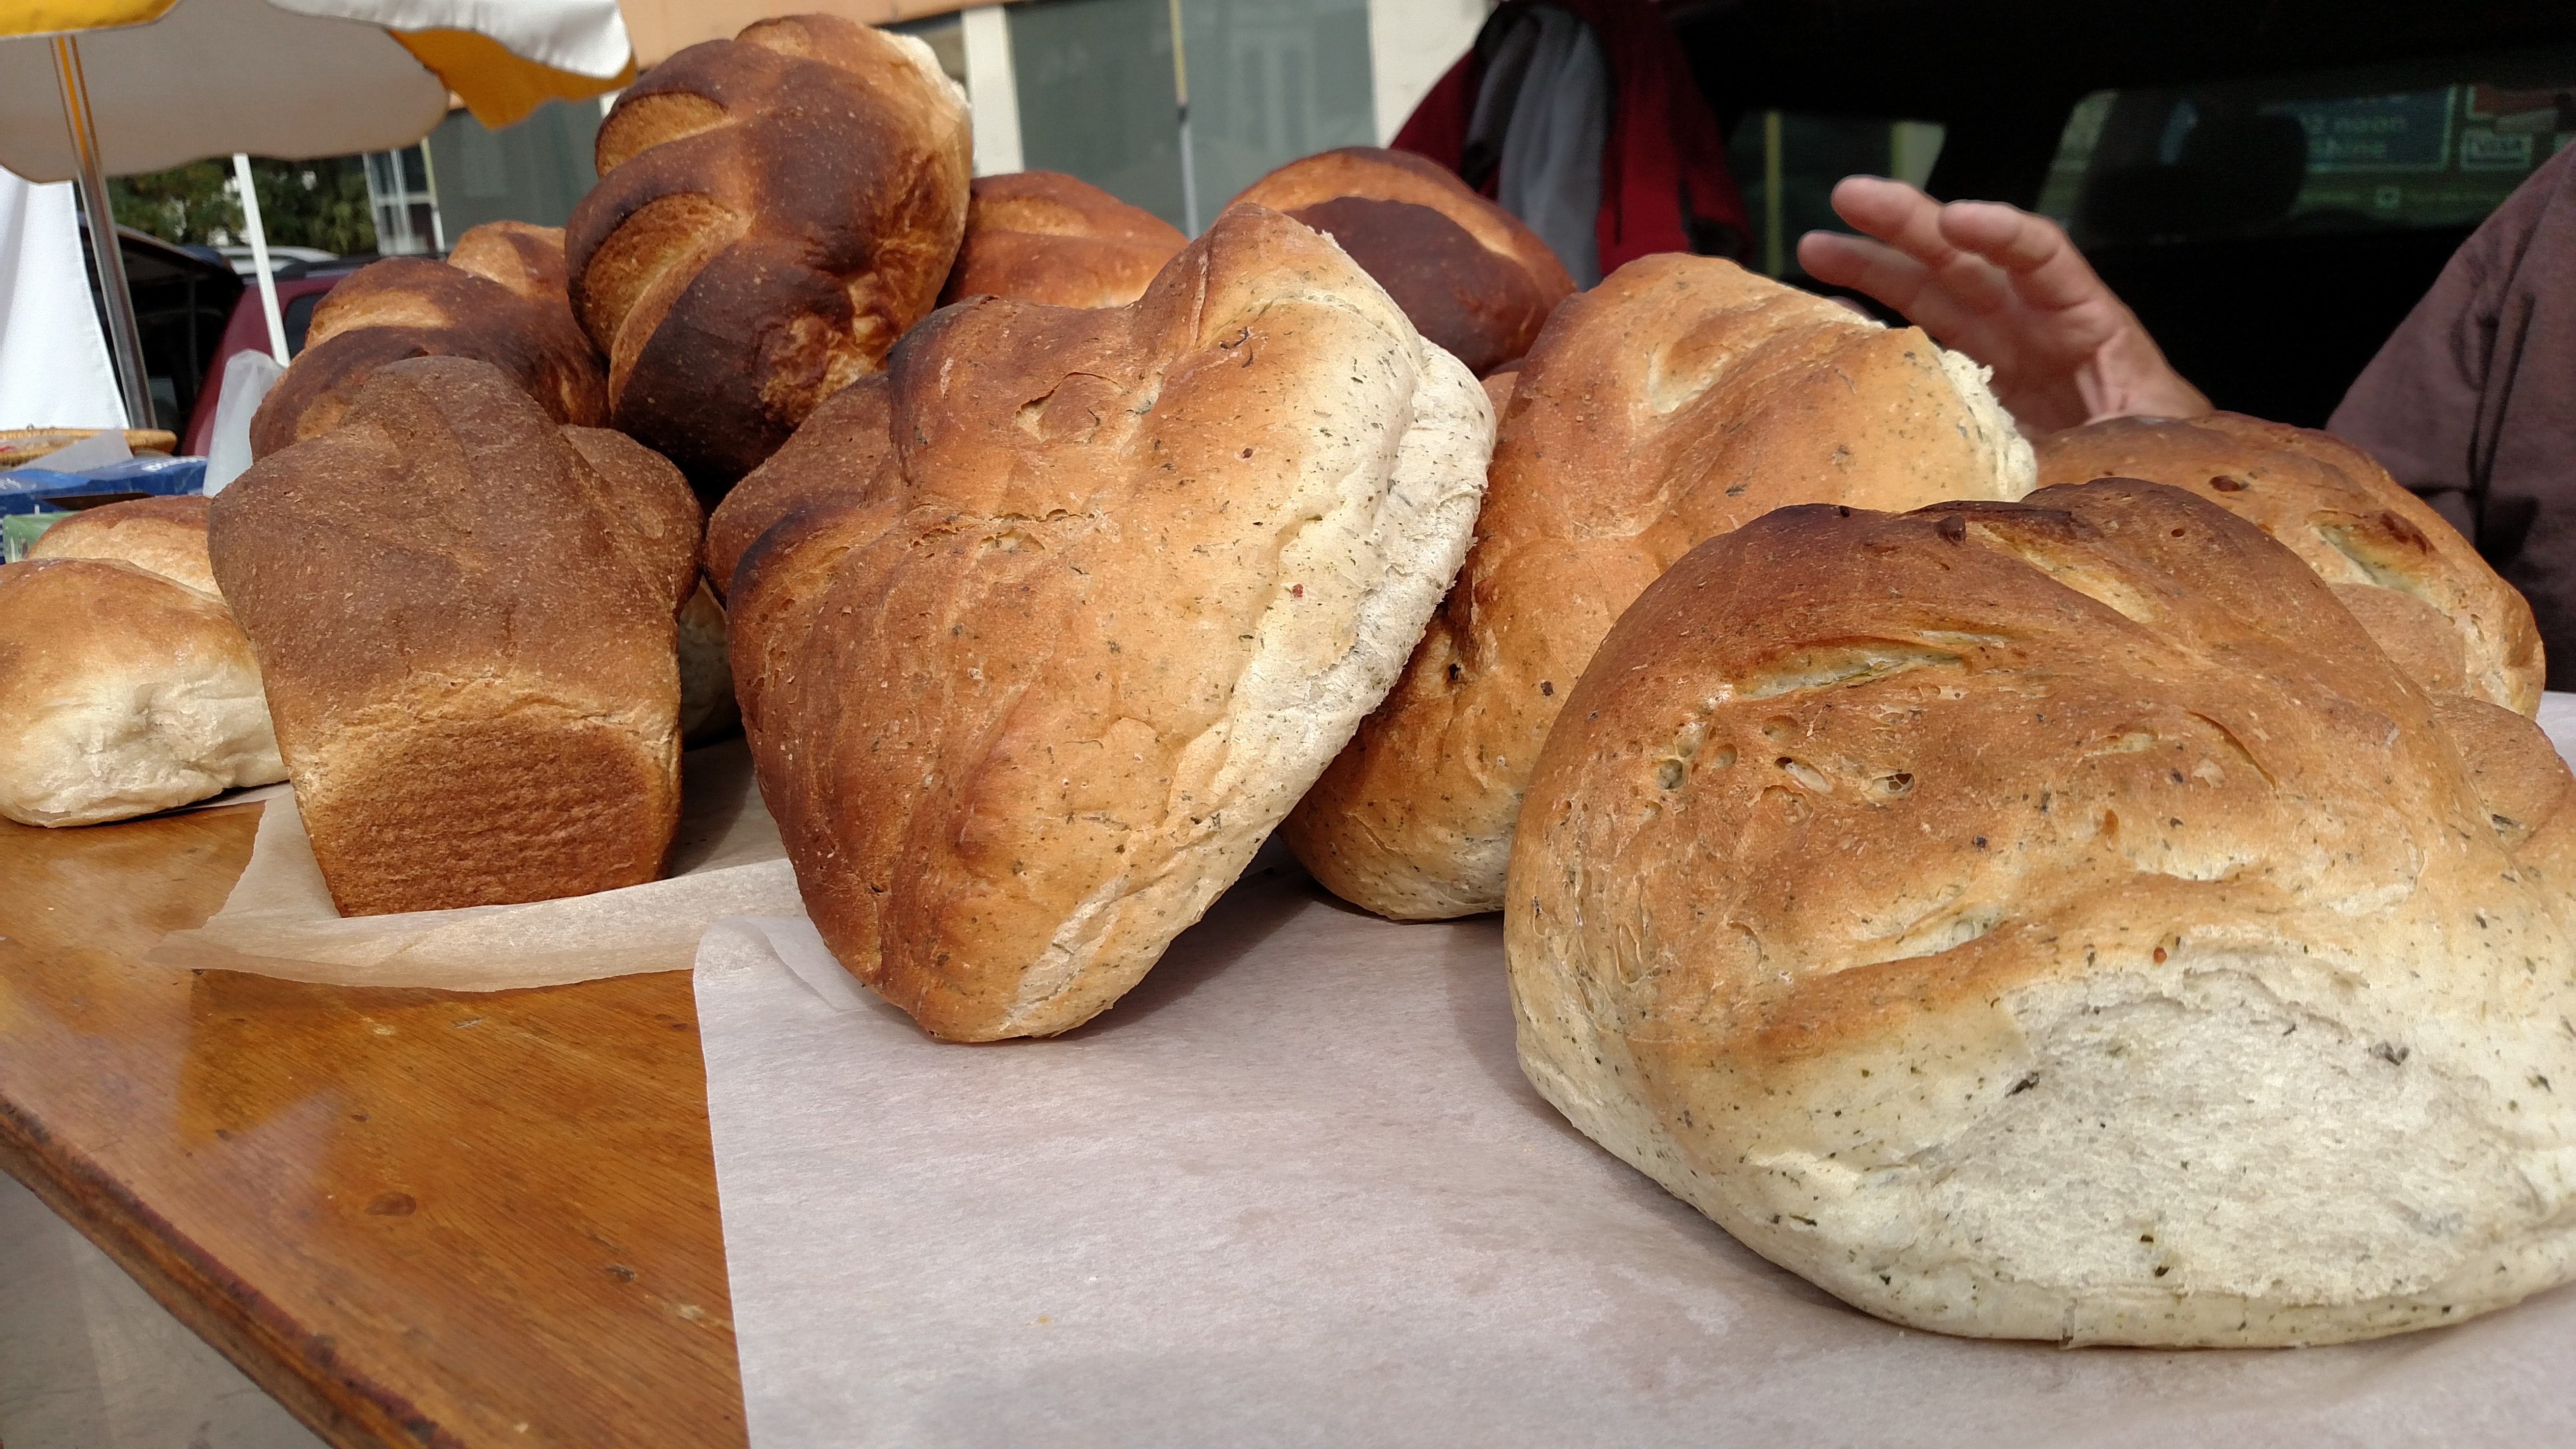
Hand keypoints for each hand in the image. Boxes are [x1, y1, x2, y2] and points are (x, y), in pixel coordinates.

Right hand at [1795, 176, 2209, 434]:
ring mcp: (1998, 354)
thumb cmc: (2163, 458)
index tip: (1955, 218)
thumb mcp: (2140, 445)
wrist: (2156, 491)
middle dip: (1907, 223)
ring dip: (1873, 267)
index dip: (2000, 232)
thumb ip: (2089, 442)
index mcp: (2086, 322)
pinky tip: (1837, 318)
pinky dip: (1879, 333)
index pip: (2040, 255)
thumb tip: (2033, 469)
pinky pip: (1919, 352)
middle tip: (1850, 196)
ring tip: (1816, 243)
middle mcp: (2034, 325)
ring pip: (1930, 295)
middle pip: (1965, 258)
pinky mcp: (1971, 391)